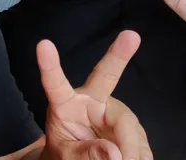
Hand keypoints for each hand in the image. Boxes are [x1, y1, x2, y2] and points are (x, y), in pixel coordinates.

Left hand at [38, 31, 149, 159]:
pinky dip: (139, 156)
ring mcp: (114, 111)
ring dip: (131, 150)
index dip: (49, 66)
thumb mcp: (67, 155)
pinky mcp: (133, 127)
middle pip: (106, 79)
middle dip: (117, 55)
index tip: (43, 44)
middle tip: (131, 37)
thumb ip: (85, 154)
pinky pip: (141, 142)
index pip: (55, 84)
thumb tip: (115, 153)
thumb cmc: (66, 152)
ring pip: (129, 125)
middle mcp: (91, 99)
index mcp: (65, 104)